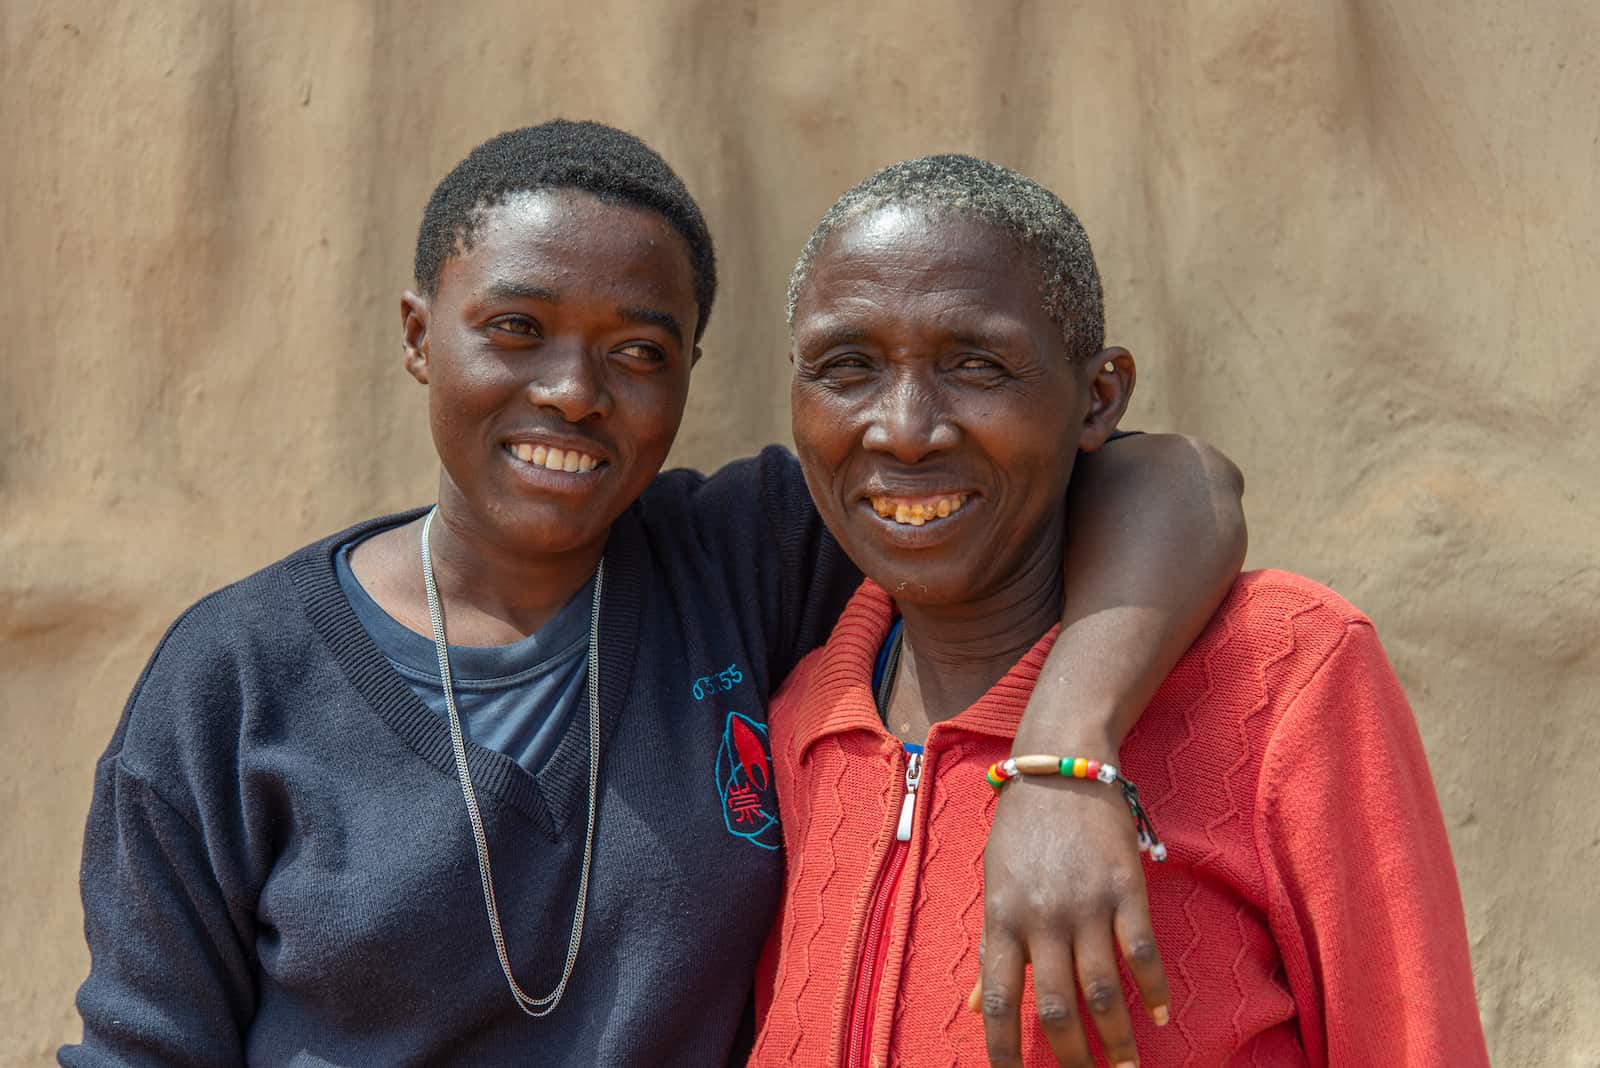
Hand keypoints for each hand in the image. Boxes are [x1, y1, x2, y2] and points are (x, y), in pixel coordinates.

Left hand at [969, 770, 1168, 1067]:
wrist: (1059, 768)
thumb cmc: (1021, 831)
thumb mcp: (994, 885)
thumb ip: (992, 948)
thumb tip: (973, 1007)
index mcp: (1002, 920)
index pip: (997, 1001)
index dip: (1003, 1050)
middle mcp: (1042, 918)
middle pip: (1056, 1008)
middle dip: (1073, 1058)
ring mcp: (1086, 904)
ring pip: (1104, 990)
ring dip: (1118, 1040)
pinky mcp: (1125, 888)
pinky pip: (1142, 951)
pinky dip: (1154, 989)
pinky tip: (1161, 1016)